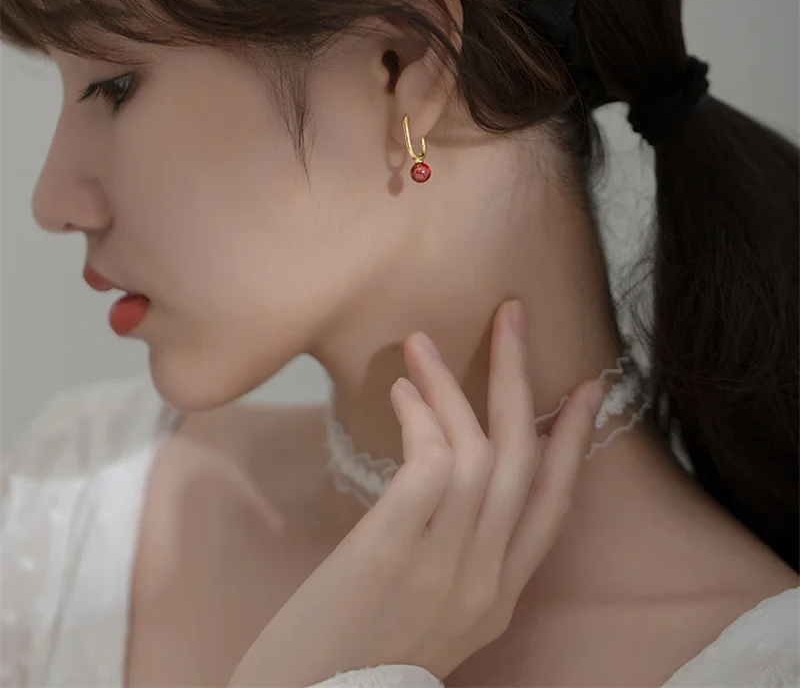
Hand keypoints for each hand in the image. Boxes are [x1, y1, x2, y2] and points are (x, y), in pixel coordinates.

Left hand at [227, 299, 603, 687]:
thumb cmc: (350, 660)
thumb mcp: (425, 615)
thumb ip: (449, 556)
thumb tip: (440, 476)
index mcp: (497, 599)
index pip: (553, 507)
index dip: (574, 441)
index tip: (587, 387)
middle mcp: (484, 584)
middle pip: (521, 461)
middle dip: (521, 379)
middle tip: (512, 315)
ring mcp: (443, 571)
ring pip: (476, 453)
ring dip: (453, 385)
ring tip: (422, 343)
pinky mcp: (394, 556)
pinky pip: (430, 465)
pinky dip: (423, 416)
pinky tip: (402, 391)